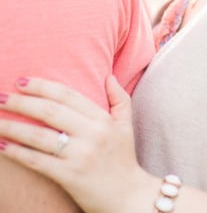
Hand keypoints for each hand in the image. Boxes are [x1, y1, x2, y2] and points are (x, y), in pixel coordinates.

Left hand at [0, 76, 156, 212]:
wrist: (129, 196)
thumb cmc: (123, 160)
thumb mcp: (126, 126)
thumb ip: (120, 99)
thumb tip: (108, 76)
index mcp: (103, 119)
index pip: (68, 96)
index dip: (42, 86)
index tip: (21, 81)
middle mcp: (92, 134)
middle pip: (50, 112)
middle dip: (22, 102)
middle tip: (1, 97)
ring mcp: (80, 155)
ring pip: (39, 136)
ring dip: (12, 127)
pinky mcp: (69, 175)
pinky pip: (37, 161)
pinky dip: (17, 153)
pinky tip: (2, 146)